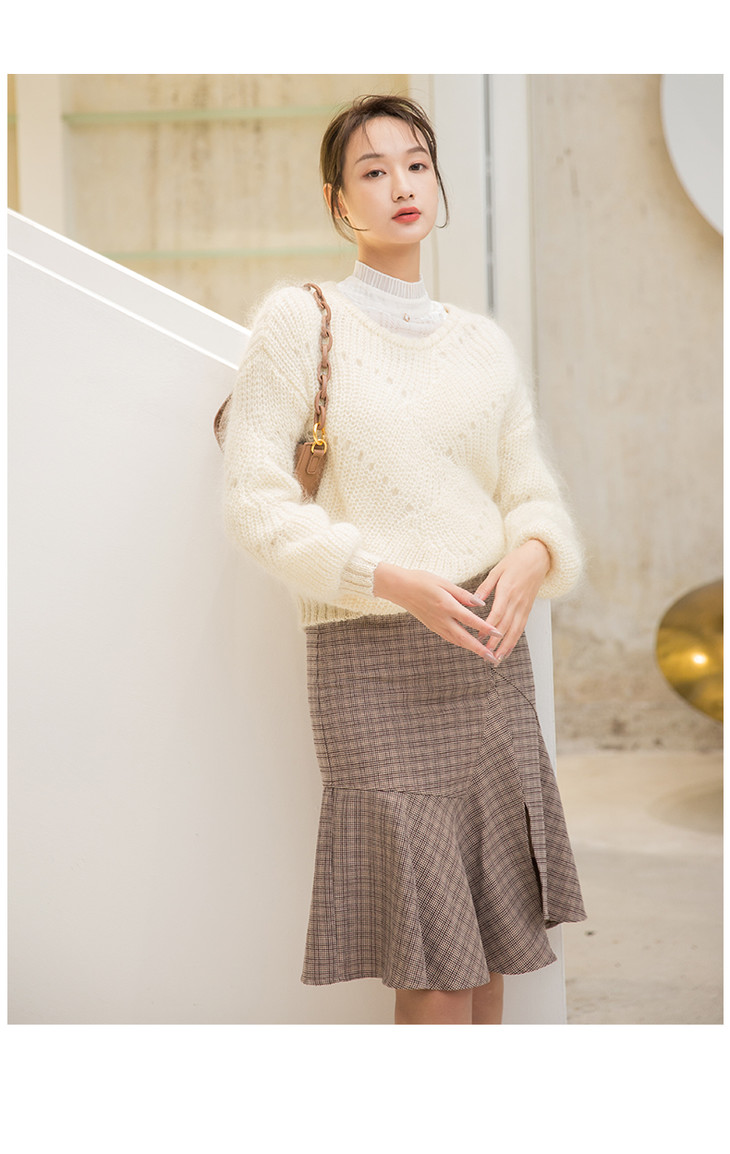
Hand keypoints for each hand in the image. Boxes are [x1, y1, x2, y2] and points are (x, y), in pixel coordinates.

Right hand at [373, 563, 503, 662]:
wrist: (399, 587)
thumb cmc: (422, 580)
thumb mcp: (444, 583)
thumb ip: (463, 595)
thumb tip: (480, 604)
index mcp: (447, 605)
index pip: (470, 620)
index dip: (485, 628)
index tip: (498, 634)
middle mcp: (442, 619)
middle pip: (464, 638)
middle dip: (480, 649)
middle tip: (493, 658)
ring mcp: (436, 625)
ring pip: (457, 641)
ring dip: (471, 649)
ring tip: (484, 655)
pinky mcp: (432, 626)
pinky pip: (449, 638)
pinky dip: (460, 643)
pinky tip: (467, 645)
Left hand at [475, 539, 550, 662]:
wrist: (539, 557)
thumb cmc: (516, 561)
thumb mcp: (497, 569)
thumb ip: (485, 587)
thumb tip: (474, 600)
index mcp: (507, 591)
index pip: (498, 613)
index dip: (489, 627)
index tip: (479, 637)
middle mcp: (517, 601)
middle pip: (506, 626)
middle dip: (496, 642)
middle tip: (487, 655)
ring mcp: (524, 607)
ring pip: (515, 630)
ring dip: (506, 646)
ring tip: (497, 658)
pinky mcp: (528, 609)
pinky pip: (521, 627)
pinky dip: (514, 640)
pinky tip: (507, 649)